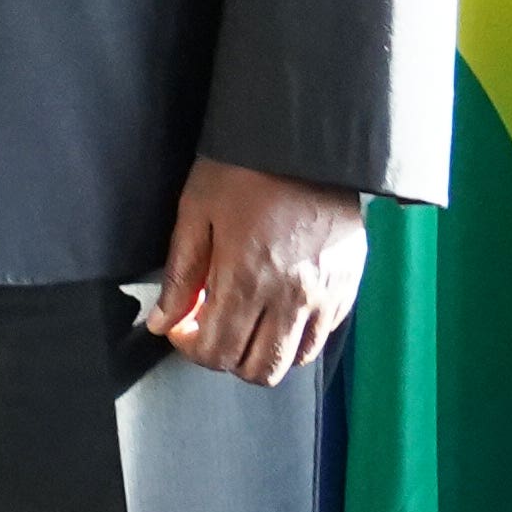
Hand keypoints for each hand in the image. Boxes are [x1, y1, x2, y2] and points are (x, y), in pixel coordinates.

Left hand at [142, 157, 367, 384]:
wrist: (304, 141)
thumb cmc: (246, 169)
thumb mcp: (196, 212)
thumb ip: (179, 275)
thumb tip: (163, 322)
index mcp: (246, 279)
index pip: (216, 352)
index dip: (191, 348)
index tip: (182, 328)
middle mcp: (290, 297)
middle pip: (258, 370)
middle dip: (227, 357)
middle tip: (212, 326)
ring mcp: (324, 295)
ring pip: (294, 362)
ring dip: (264, 351)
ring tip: (247, 318)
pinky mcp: (347, 286)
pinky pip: (322, 337)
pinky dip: (296, 335)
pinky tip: (278, 306)